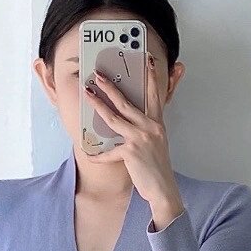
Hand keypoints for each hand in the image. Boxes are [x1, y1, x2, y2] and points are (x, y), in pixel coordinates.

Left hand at [85, 54, 183, 226]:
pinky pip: (109, 152)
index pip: (154, 95)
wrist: (163, 189)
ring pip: (114, 118)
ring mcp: (140, 138)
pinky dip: (98, 156)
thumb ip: (146, 130)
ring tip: (88, 93)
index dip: (151, 78)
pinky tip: (89, 155)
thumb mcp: (156, 144)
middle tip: (99, 75)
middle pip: (126, 103)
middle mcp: (150, 127)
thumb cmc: (157, 168)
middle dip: (111, 87)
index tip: (149, 61)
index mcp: (157, 124)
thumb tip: (130, 122)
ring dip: (99, 104)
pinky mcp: (131, 152)